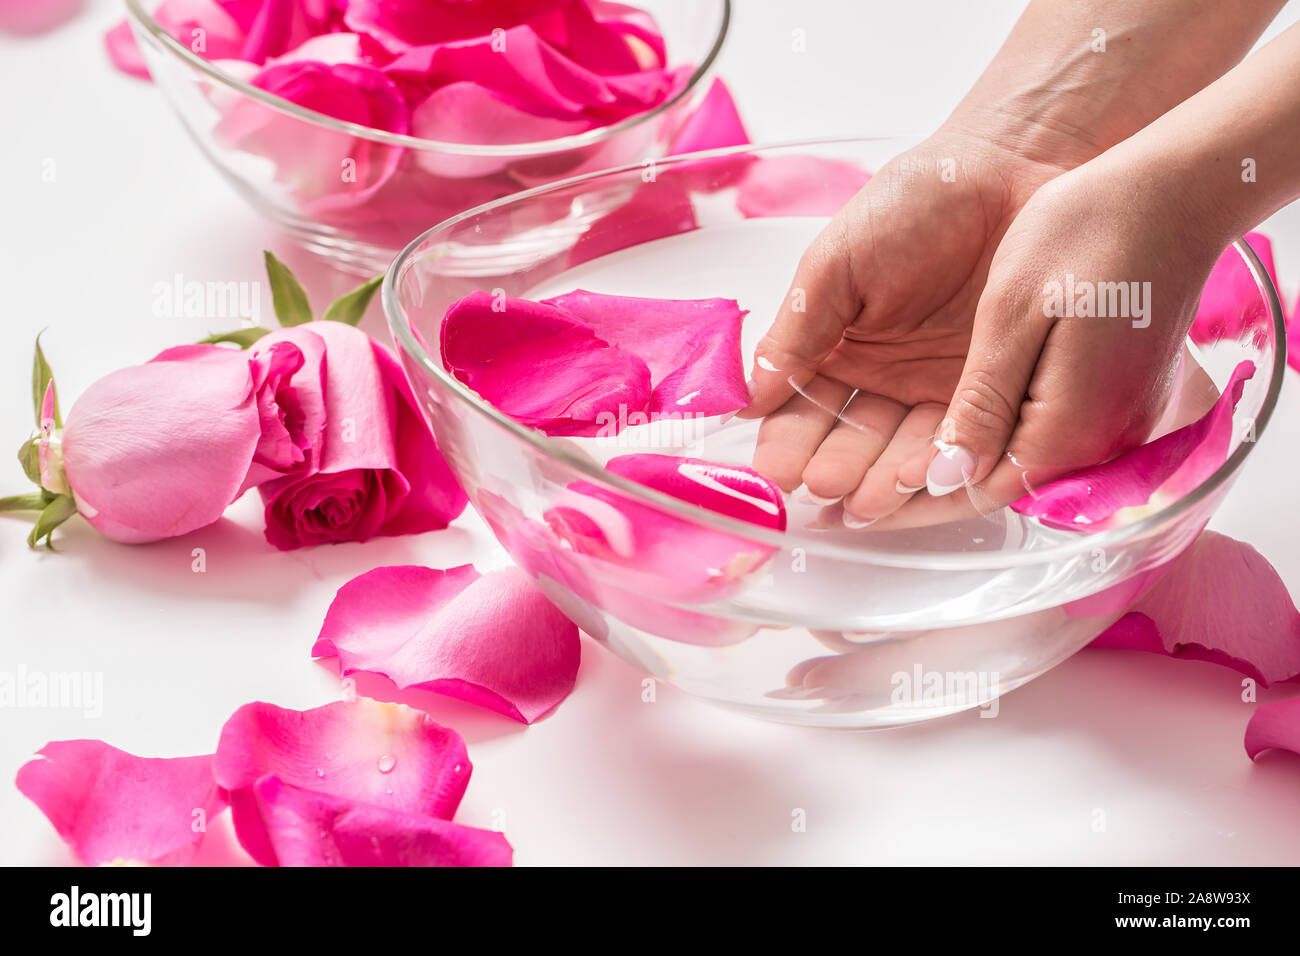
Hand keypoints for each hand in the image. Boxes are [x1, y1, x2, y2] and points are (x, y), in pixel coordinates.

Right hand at [747, 145, 1223, 529]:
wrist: (1012, 172)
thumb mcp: (836, 264)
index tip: (776, 468)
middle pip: (850, 439)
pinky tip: (920, 484)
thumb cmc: (917, 202)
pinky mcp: (989, 396)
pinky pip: (959, 441)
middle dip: (835, 468)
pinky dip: (938, 466)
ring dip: (881, 480)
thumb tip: (748, 397)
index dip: (788, 440)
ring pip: (901, 450)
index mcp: (835, 347)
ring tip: (865, 501)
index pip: (802, 409)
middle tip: (823, 489)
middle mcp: (881, 379)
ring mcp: (934, 391)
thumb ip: (796, 331)